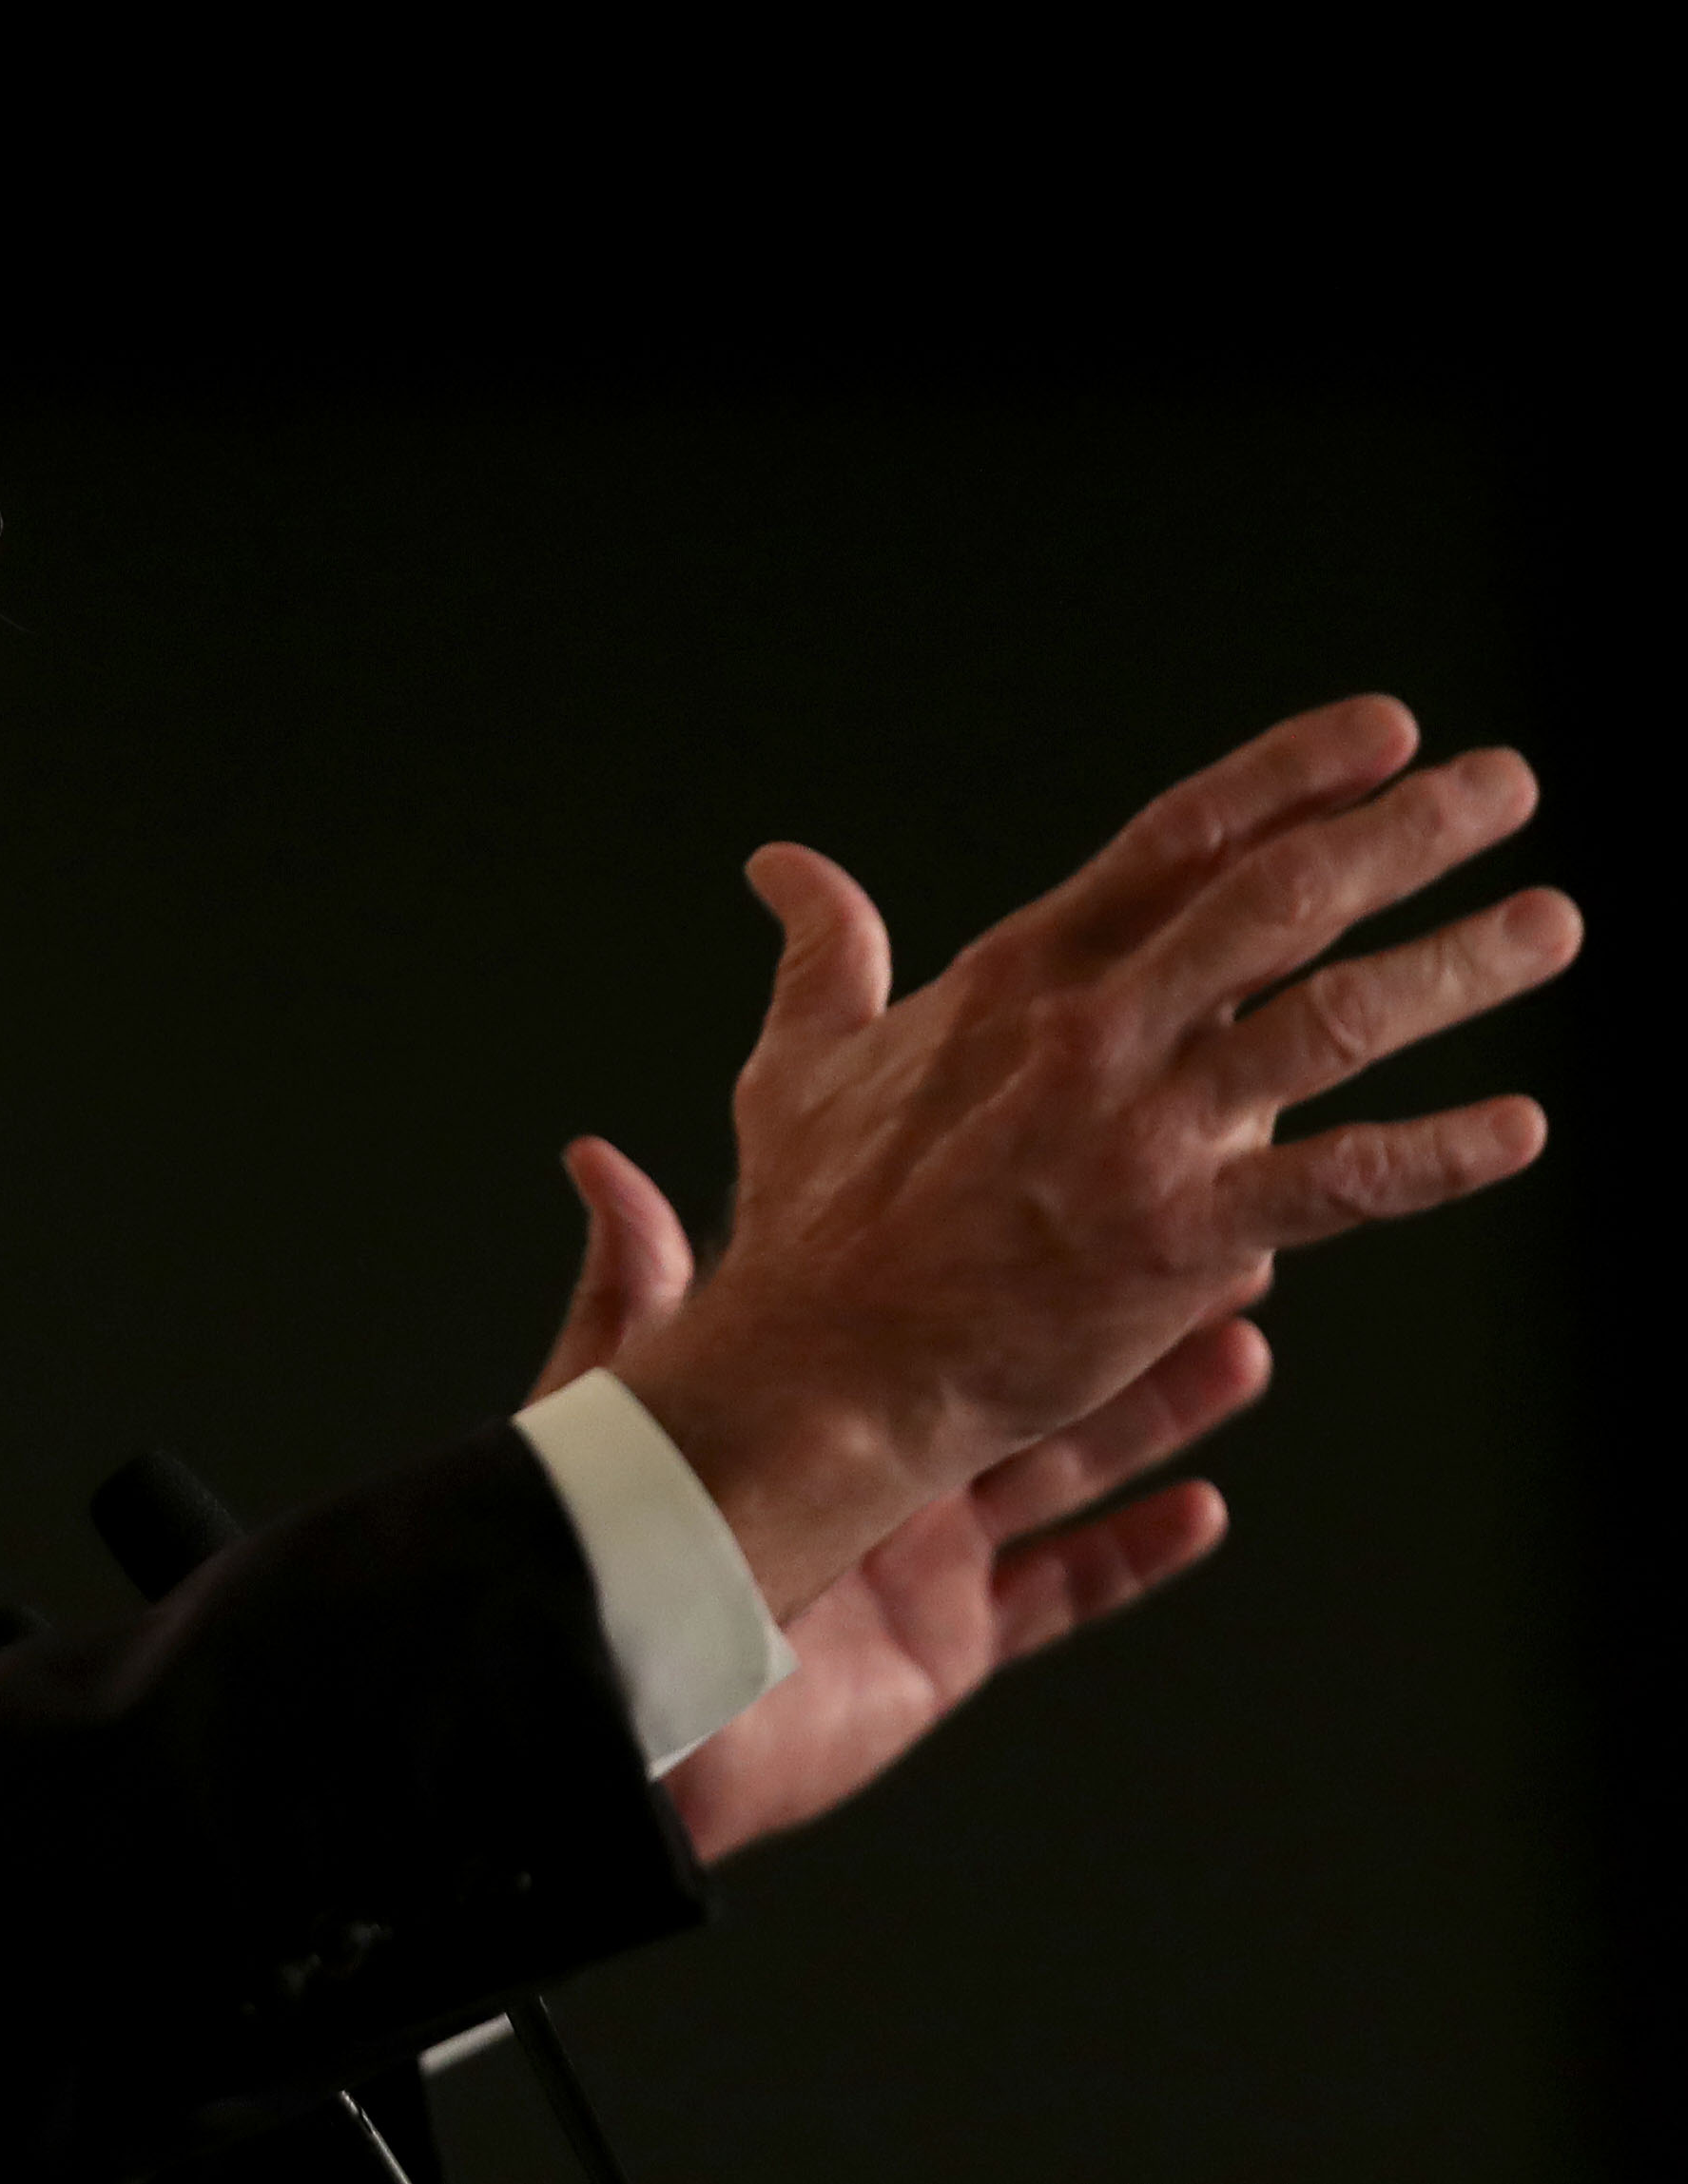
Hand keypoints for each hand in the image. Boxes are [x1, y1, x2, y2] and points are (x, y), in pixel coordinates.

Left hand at [536, 1141, 1259, 1864]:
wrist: (628, 1708)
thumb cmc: (605, 1548)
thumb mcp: (624, 1399)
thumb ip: (636, 1283)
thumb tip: (598, 1159)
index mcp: (807, 1389)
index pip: (925, 1295)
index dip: (1005, 1240)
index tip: (1081, 1173)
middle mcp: (875, 1457)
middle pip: (1020, 1369)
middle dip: (1112, 1309)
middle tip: (1210, 1249)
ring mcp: (917, 1552)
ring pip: (1063, 1468)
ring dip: (1152, 1413)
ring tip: (1240, 1348)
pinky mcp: (942, 1642)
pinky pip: (1060, 1593)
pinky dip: (1135, 1554)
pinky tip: (1205, 1506)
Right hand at [615, 697, 1577, 1616]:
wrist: (824, 1367)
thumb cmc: (812, 1227)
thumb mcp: (799, 1065)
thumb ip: (821, 954)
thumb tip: (781, 865)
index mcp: (1019, 977)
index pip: (1180, 841)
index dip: (1292, 775)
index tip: (1387, 733)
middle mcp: (1092, 1032)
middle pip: (1278, 897)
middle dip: (1407, 831)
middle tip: (1506, 784)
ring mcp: (1140, 1132)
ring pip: (1331, 1017)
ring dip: (1455, 963)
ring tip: (1548, 923)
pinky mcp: (1179, 1239)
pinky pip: (1338, 1183)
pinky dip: (1435, 1155)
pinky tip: (1517, 1129)